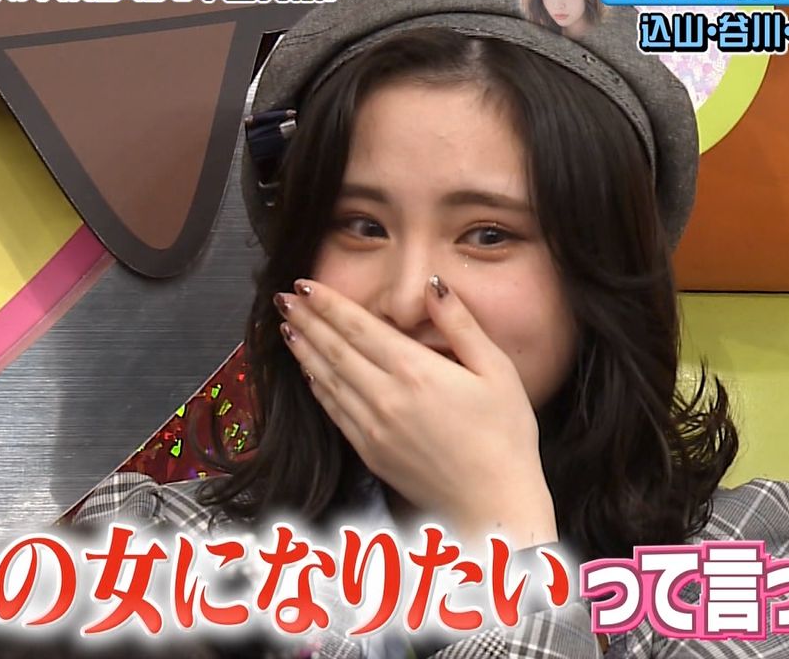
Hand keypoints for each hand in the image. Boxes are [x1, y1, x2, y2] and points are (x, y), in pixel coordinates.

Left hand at [274, 276, 557, 546]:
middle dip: (308, 320)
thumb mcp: (497, 371)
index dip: (329, 303)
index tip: (305, 284)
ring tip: (288, 328)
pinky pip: (335, 412)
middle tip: (284, 298)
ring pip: (327, 380)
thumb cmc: (504, 437)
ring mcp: (373, 428)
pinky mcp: (370, 453)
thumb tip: (433, 286)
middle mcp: (386, 397)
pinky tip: (309, 374)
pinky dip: (318, 388)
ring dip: (305, 351)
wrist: (493, 505)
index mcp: (415, 371)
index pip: (359, 327)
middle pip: (335, 350)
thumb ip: (461, 325)